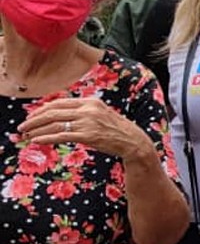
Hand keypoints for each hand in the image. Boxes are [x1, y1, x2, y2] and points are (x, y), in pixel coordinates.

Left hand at [18, 98, 150, 160]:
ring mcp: (88, 122)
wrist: (133, 141)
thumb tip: (62, 116)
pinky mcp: (88, 136)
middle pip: (53, 112)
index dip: (41, 109)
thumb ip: (83, 112)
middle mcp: (87, 110)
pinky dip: (46, 138)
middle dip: (34, 119)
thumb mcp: (100, 114)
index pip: (58, 103)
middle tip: (23, 126)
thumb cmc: (116, 130)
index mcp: (89, 102)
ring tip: (27, 135)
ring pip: (54, 124)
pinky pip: (61, 136)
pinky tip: (37, 140)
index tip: (31, 116)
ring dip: (37, 130)